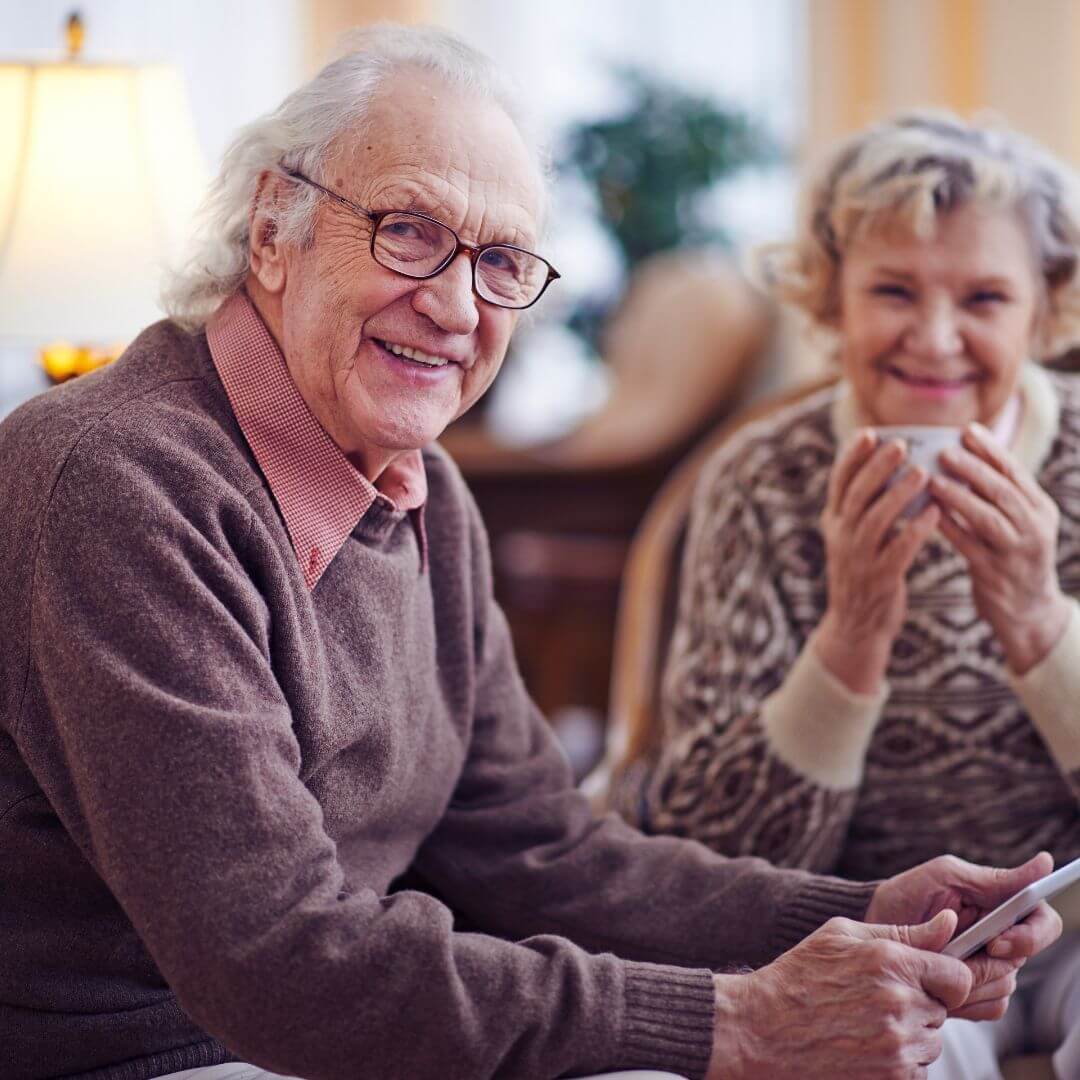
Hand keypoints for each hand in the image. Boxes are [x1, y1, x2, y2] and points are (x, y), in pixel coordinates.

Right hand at [707, 910, 967, 1077]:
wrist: (762, 1029)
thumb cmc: (800, 975)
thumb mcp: (842, 935)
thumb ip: (904, 931)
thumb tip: (950, 920)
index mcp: (891, 962)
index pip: (958, 976)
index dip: (944, 977)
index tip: (923, 978)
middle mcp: (901, 1005)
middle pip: (943, 1010)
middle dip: (920, 1004)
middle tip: (875, 998)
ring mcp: (897, 1047)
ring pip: (931, 1041)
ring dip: (910, 1033)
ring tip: (865, 1021)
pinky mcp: (891, 1078)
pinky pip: (916, 1068)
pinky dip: (897, 1059)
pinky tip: (862, 1043)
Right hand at [815, 431, 939, 693]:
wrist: (855, 626)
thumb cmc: (861, 572)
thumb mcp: (850, 537)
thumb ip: (860, 507)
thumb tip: (881, 466)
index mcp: (834, 522)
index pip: (838, 482)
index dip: (852, 457)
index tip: (869, 432)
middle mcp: (841, 537)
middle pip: (856, 495)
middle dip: (877, 468)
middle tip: (900, 445)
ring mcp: (858, 559)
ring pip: (876, 520)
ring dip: (898, 495)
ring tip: (922, 473)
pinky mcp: (880, 579)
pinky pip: (898, 550)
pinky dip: (915, 531)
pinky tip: (935, 514)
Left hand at [866, 852, 1062, 1020]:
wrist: (872, 929)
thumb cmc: (906, 895)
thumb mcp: (944, 877)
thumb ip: (993, 878)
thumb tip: (1045, 862)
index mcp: (1001, 907)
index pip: (1044, 923)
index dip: (1030, 936)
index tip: (995, 942)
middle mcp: (1004, 939)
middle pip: (1023, 960)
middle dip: (987, 963)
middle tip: (953, 958)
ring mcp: (991, 968)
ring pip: (1004, 986)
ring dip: (969, 979)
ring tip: (934, 963)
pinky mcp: (975, 994)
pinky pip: (989, 1006)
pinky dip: (963, 998)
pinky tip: (936, 984)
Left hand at [931, 423, 1070, 673]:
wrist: (1029, 613)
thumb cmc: (1013, 559)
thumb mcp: (1018, 524)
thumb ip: (998, 496)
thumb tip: (964, 456)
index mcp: (1040, 509)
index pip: (1016, 472)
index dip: (991, 450)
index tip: (966, 430)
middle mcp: (1034, 528)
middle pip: (1003, 491)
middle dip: (973, 468)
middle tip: (944, 450)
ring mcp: (1016, 552)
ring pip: (987, 517)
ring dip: (958, 497)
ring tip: (931, 480)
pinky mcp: (995, 574)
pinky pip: (968, 546)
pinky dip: (947, 528)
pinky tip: (925, 515)